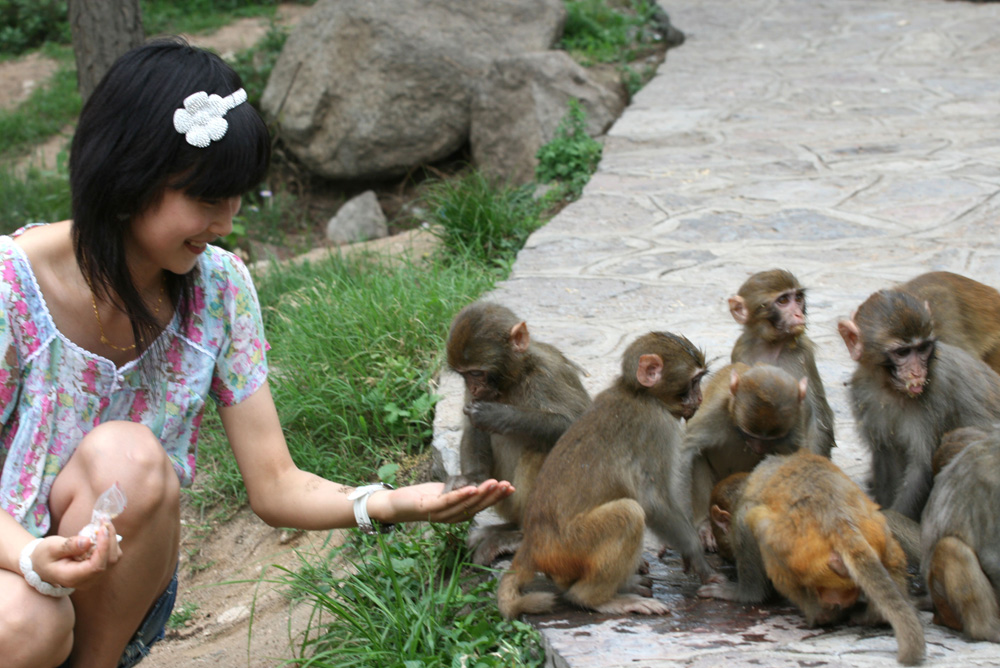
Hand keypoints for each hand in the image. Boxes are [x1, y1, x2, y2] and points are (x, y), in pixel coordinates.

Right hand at [32, 522, 121, 590]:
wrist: (42, 565)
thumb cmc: (44, 556)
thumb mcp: (50, 548)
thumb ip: (68, 546)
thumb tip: (88, 541)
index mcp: (72, 578)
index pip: (96, 566)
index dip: (103, 547)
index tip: (102, 529)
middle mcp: (87, 580)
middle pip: (109, 561)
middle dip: (110, 539)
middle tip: (104, 520)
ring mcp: (95, 576)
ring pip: (113, 557)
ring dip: (112, 538)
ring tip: (103, 523)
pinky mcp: (99, 569)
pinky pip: (111, 555)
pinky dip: (110, 542)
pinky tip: (102, 531)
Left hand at [368, 479, 514, 524]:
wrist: (396, 504)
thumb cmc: (422, 498)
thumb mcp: (444, 492)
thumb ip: (459, 491)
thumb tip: (475, 485)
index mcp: (458, 513)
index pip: (480, 505)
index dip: (496, 498)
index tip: (510, 488)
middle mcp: (452, 517)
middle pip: (476, 506)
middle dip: (493, 496)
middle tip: (508, 485)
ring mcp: (441, 514)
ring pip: (466, 504)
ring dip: (481, 494)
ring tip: (494, 483)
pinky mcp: (430, 509)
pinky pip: (449, 502)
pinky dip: (462, 495)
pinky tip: (473, 487)